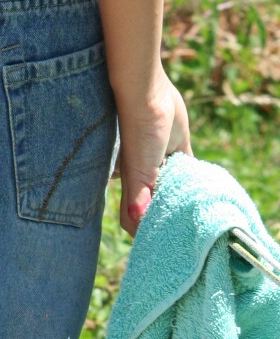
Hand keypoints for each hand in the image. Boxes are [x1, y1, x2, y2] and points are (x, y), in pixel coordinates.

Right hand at [114, 69, 191, 236]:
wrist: (149, 95)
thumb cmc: (137, 132)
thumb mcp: (138, 169)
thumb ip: (137, 198)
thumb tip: (138, 221)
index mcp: (133, 186)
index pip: (134, 217)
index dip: (144, 231)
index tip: (162, 243)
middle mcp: (146, 177)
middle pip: (156, 206)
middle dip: (168, 217)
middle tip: (184, 231)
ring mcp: (162, 163)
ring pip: (173, 189)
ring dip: (183, 198)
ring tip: (196, 213)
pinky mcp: (178, 148)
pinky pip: (188, 170)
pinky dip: (195, 178)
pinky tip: (204, 187)